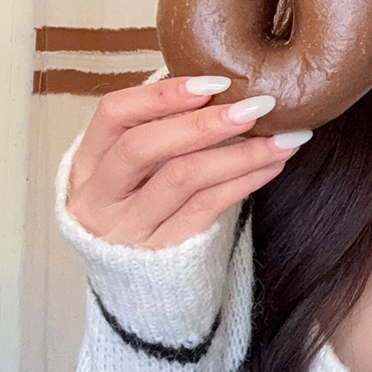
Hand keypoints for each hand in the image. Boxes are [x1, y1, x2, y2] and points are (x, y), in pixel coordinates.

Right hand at [67, 75, 311, 248]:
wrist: (139, 292)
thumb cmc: (142, 207)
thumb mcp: (134, 171)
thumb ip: (160, 127)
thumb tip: (217, 80)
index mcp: (85, 165)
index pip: (112, 115)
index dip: (160, 94)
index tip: (212, 82)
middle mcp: (98, 199)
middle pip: (143, 148)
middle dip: (203, 123)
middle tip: (257, 106)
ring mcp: (127, 231)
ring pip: (183, 179)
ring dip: (241, 152)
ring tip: (285, 136)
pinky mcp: (162, 255)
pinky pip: (208, 208)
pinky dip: (246, 179)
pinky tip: (274, 163)